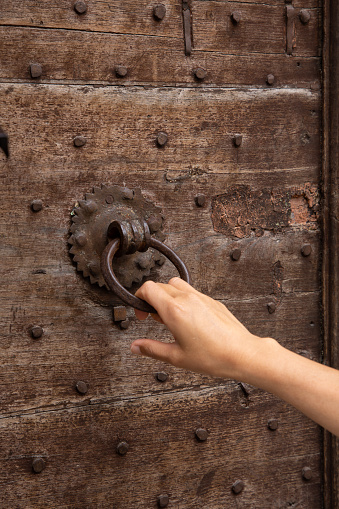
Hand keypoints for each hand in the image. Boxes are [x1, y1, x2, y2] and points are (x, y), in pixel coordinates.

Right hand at [131, 277, 272, 380]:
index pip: (148, 288)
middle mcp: (187, 298)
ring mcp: (201, 297)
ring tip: (171, 317)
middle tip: (155, 319)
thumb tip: (135, 346)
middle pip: (159, 285)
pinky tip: (188, 319)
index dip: (138, 298)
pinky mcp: (212, 300)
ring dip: (167, 296)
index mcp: (174, 310)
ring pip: (176, 284)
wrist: (242, 353)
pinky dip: (183, 299)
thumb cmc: (213, 356)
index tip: (141, 313)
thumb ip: (152, 349)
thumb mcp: (176, 357)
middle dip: (151, 300)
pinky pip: (191, 291)